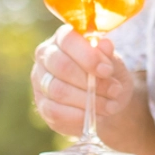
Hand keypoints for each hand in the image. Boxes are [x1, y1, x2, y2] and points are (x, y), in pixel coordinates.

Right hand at [31, 28, 140, 142]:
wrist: (107, 99)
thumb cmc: (107, 73)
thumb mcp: (113, 62)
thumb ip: (108, 55)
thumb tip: (104, 44)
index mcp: (62, 39)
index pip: (68, 40)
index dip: (88, 56)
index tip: (108, 70)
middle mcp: (46, 57)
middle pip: (61, 66)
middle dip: (90, 81)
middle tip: (114, 90)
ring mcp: (41, 82)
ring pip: (58, 91)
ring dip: (88, 100)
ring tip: (110, 105)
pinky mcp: (43, 106)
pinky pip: (56, 112)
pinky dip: (79, 116)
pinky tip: (94, 116)